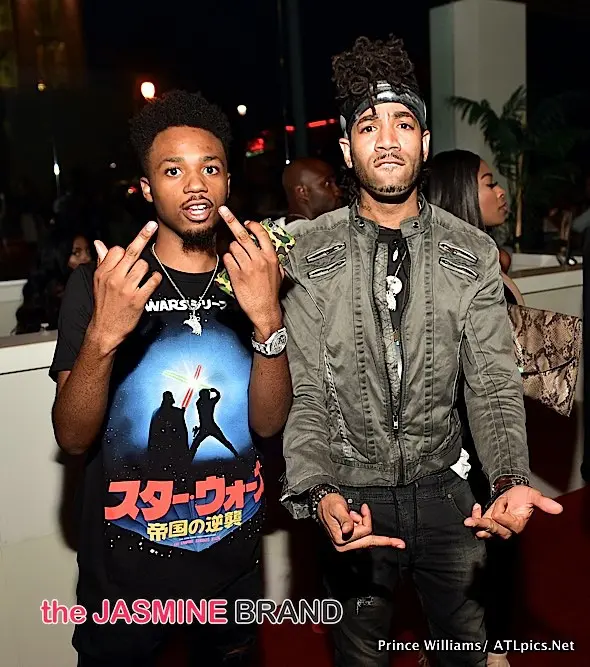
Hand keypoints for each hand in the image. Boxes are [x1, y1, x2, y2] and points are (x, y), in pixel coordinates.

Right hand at [89, 221, 161, 353]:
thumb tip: (99, 243)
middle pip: (132, 252)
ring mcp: (126, 288)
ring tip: (141, 279)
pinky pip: (152, 280)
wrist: (105, 331)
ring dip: (147, 270)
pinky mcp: (138, 299)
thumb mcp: (98, 283)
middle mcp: (113, 278)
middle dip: (143, 236)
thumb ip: (102, 262)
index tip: (133, 246)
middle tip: (152, 225)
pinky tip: (151, 284)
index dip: (126, 250)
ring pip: (144, 266)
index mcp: (102, 272)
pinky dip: (155, 280)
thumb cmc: (104, 305)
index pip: (117, 250)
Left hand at [218, 206, 283, 336]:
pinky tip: (233, 267)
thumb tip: (268, 250)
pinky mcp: (235, 274)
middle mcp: (258, 259)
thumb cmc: (271, 293)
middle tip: (223, 211)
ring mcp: (246, 266)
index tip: (246, 222)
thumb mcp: (279, 273)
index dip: (252, 225)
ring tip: (237, 259)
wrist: (264, 310)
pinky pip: (227, 259)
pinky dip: (228, 260)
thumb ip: (273, 260)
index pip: (260, 233)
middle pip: (242, 235)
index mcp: (270, 257)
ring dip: (232, 250)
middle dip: (231, 220)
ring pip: (233, 247)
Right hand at [317, 493, 405, 551]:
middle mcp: (344, 545)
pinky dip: (362, 524)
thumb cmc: (330, 504)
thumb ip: (344, 519)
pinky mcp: (350, 541)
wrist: (323, 501)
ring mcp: (347, 544)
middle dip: (370, 525)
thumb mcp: (337, 509)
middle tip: (397, 540)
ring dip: (363, 522)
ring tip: (351, 513)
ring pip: (367, 536)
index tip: (364, 507)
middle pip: (368, 538)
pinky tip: (353, 517)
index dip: (366, 519)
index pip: (364, 532)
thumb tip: (348, 530)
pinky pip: (364, 536)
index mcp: (341, 540)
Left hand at [464, 486, 562, 539]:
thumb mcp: (532, 495)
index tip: (504, 504)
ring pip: (485, 531)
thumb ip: (543, 502)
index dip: (503, 512)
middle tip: (472, 522)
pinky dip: (475, 517)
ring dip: (476, 526)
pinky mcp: (488, 524)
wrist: (513, 493)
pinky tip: (477, 507)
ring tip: (468, 521)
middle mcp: (507, 530)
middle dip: (483, 526)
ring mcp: (496, 527)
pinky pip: (479, 526)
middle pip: (495, 531)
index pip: (507, 523)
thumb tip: (558, 509)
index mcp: (518, 525)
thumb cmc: (523, 496)